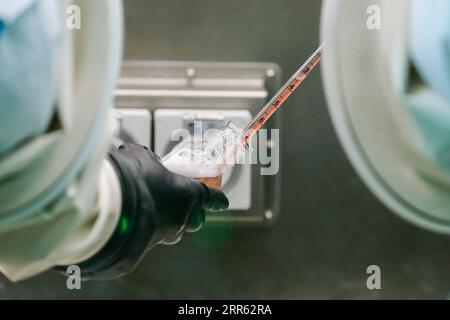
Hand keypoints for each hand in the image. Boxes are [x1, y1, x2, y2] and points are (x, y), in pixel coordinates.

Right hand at [75, 144, 228, 279]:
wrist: (111, 206)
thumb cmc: (134, 178)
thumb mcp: (143, 157)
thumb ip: (150, 161)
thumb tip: (145, 160)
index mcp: (190, 195)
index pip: (212, 198)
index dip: (217, 199)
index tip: (222, 202)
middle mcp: (182, 219)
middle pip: (195, 219)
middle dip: (191, 212)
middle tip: (180, 202)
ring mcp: (164, 235)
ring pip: (172, 230)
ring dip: (167, 220)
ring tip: (150, 207)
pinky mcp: (144, 248)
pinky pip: (150, 237)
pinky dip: (145, 228)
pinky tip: (132, 218)